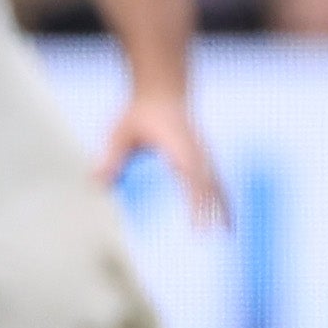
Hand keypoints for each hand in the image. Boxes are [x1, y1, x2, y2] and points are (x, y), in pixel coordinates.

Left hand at [101, 86, 231, 231]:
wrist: (163, 89)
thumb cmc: (141, 110)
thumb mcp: (121, 131)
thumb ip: (111, 155)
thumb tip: (97, 180)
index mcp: (180, 150)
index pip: (192, 183)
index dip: (197, 206)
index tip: (197, 227)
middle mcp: (196, 153)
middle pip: (211, 188)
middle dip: (214, 213)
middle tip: (216, 238)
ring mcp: (202, 152)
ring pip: (217, 184)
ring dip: (223, 207)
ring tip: (229, 232)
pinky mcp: (202, 153)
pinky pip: (215, 178)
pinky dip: (221, 195)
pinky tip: (224, 210)